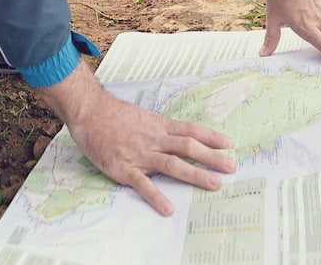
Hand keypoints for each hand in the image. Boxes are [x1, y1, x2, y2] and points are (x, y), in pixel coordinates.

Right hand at [36, 63, 235, 215]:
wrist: (89, 112)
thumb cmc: (113, 114)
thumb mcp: (141, 117)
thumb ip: (158, 128)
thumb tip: (176, 135)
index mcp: (158, 126)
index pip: (190, 130)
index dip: (211, 137)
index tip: (229, 144)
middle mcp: (154, 139)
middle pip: (188, 147)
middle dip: (212, 157)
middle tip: (231, 167)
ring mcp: (141, 154)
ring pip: (173, 164)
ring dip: (196, 175)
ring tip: (214, 184)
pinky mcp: (125, 169)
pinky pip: (143, 184)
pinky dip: (156, 196)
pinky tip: (168, 208)